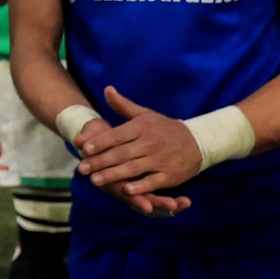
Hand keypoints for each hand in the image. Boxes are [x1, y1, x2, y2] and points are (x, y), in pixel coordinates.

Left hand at [72, 87, 196, 216]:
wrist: (198, 142)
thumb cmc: (164, 128)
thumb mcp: (145, 114)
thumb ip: (123, 105)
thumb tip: (107, 89)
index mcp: (142, 127)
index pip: (118, 134)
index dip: (101, 141)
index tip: (84, 147)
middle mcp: (150, 143)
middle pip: (121, 153)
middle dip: (100, 161)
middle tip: (81, 169)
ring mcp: (160, 159)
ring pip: (133, 168)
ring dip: (113, 175)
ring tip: (94, 181)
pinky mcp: (169, 175)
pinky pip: (152, 181)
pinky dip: (140, 186)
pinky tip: (126, 190)